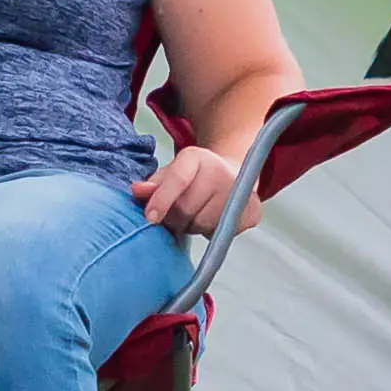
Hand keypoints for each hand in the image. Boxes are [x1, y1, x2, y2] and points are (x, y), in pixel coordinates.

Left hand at [133, 143, 254, 237]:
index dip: (161, 200)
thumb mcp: (172, 173)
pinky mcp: (253, 212)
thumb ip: (154, 184)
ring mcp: (240, 192)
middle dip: (175, 218)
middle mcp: (221, 171)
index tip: (150, 218)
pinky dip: (211, 232)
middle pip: (185, 209)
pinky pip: (220, 233)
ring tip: (197, 214)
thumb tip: (137, 191)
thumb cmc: (195, 177)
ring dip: (191, 226)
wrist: (234, 175)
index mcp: (197, 157)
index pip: (177, 179)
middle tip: (177, 214)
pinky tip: (214, 219)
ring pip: (200, 225)